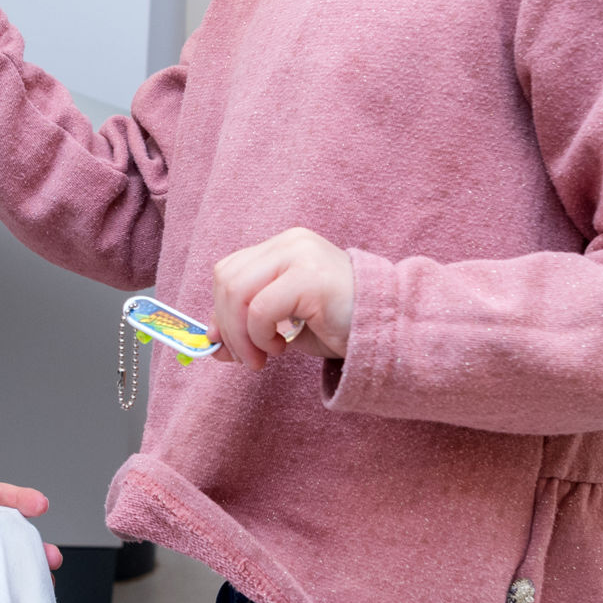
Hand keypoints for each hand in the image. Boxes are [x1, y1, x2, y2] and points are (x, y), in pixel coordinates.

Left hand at [210, 228, 355, 369]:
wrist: (391, 330)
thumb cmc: (340, 326)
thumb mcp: (286, 326)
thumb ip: (248, 326)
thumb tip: (211, 341)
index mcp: (283, 247)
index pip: (229, 271)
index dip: (220, 310)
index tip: (230, 345)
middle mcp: (290, 243)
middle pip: (226, 278)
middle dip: (228, 326)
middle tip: (248, 359)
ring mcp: (301, 255)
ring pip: (238, 291)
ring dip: (242, 335)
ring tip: (262, 357)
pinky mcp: (310, 277)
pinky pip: (261, 309)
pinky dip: (261, 336)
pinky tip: (283, 348)